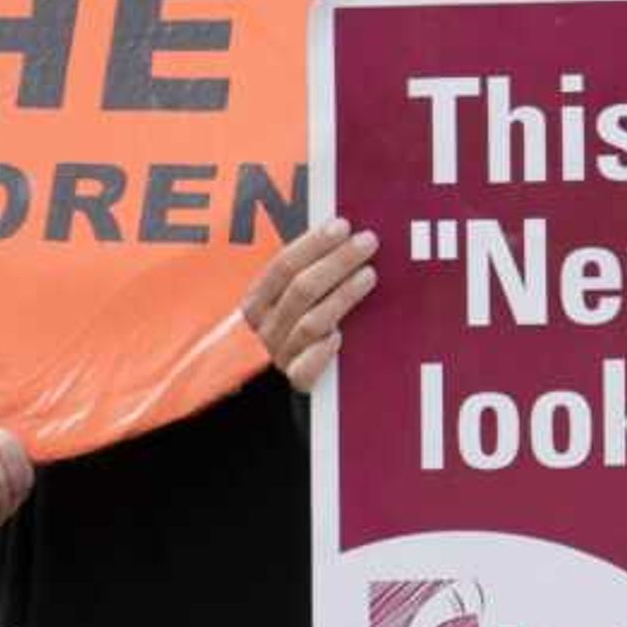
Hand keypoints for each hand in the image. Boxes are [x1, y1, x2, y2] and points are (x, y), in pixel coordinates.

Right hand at [242, 216, 381, 392]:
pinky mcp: (296, 385)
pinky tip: (340, 338)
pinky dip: (321, 353)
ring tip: (370, 275)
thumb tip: (343, 233)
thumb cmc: (290, 333)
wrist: (268, 401)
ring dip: (341, 296)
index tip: (342, 225)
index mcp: (256, 304)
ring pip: (310, 323)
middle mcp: (264, 330)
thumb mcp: (285, 303)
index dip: (312, 244)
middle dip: (336, 261)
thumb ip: (304, 275)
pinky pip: (304, 371)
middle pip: (300, 289)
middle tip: (368, 241)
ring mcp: (279, 357)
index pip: (282, 267)